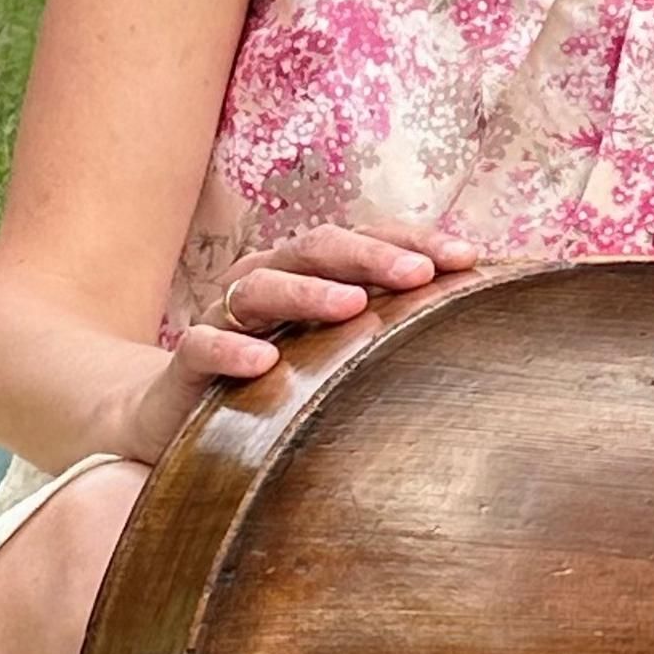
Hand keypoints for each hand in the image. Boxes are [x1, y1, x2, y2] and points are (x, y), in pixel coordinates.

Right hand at [122, 216, 478, 460]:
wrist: (174, 414)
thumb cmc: (279, 377)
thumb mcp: (338, 347)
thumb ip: (392, 324)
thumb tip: (479, 318)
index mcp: (308, 270)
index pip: (364, 240)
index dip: (413, 243)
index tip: (468, 258)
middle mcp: (265, 281)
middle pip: (316, 248)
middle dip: (371, 257)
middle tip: (419, 274)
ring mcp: (222, 319)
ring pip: (260, 288)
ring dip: (308, 293)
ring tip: (353, 306)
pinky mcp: (185, 365)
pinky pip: (200, 347)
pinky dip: (230, 351)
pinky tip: (264, 363)